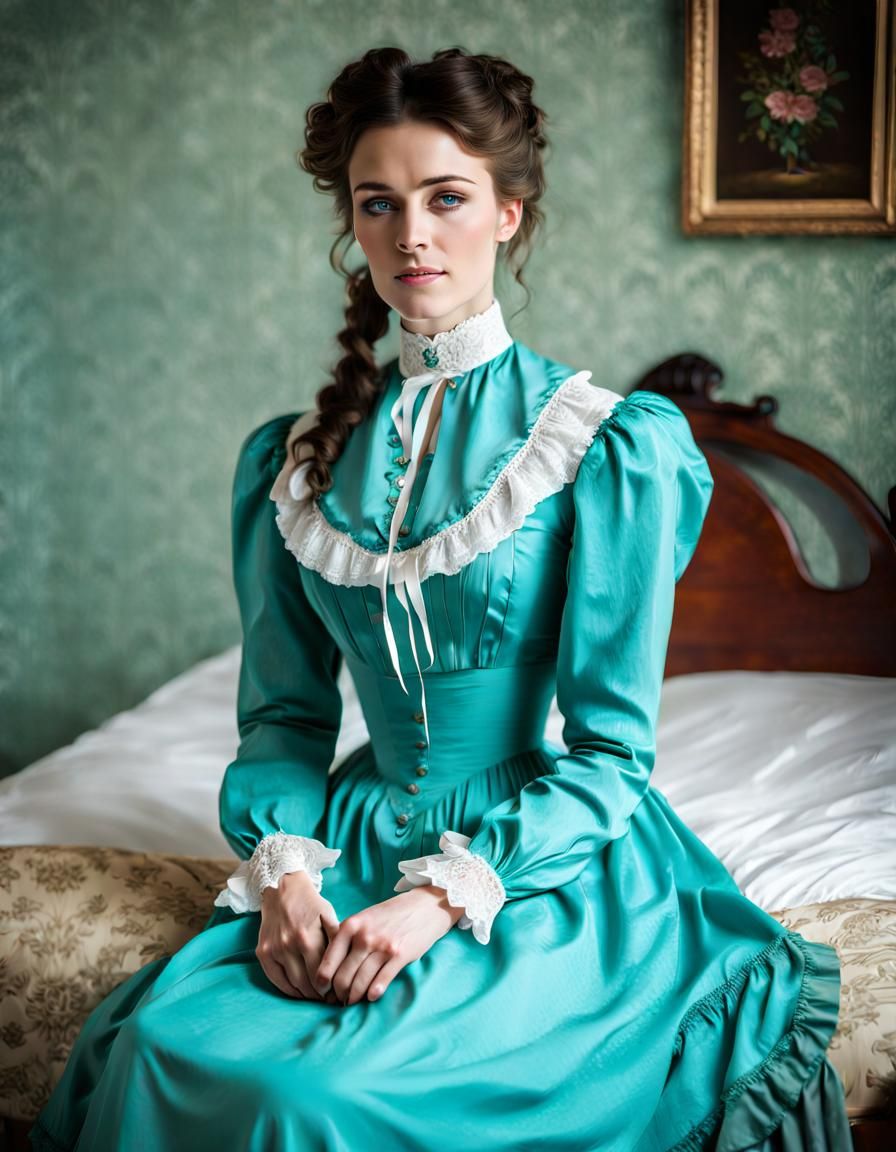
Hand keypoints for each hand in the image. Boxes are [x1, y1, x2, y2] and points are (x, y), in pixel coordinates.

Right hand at [257, 870, 341, 1002]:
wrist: (282, 888)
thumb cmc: (310, 903)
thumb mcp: (329, 915)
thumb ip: (338, 938)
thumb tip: (349, 962)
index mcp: (309, 938)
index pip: (322, 975)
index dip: (331, 989)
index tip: (338, 994)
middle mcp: (290, 946)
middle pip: (307, 984)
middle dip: (320, 996)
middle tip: (329, 999)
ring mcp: (274, 950)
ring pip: (292, 985)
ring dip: (305, 995)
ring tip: (316, 997)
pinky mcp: (262, 953)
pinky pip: (276, 980)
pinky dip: (288, 990)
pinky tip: (299, 992)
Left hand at [314, 885, 465, 1006]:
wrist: (424, 906)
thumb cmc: (391, 915)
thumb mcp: (364, 919)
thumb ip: (347, 938)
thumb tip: (330, 968)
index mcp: (350, 926)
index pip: (327, 962)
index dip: (322, 983)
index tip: (323, 992)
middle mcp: (363, 936)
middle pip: (342, 978)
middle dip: (339, 995)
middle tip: (340, 1001)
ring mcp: (381, 946)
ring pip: (359, 983)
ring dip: (354, 998)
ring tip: (353, 1002)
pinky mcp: (399, 956)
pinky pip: (380, 983)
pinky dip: (373, 994)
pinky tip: (371, 996)